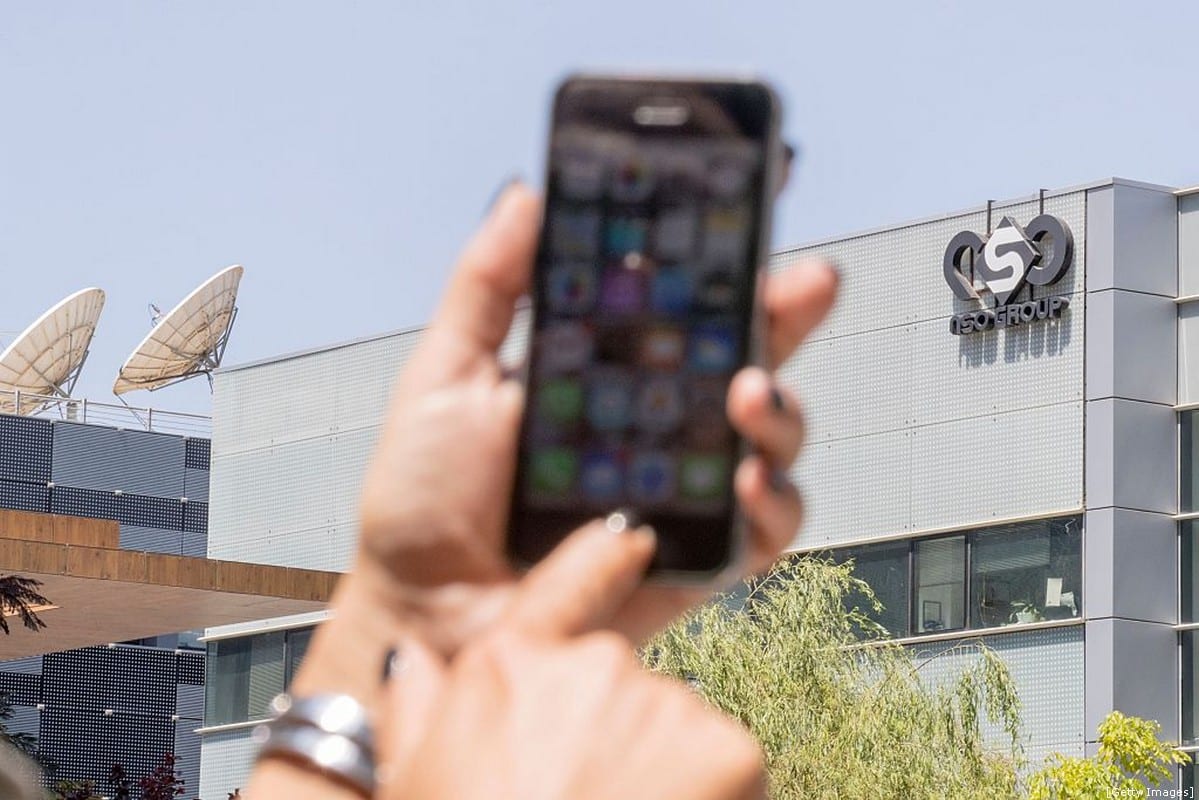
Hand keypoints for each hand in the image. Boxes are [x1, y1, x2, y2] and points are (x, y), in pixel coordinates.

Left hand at [349, 183, 837, 650]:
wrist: (425, 613)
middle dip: (789, 313)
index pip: (682, 303)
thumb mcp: (445, 374)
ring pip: (773, 436)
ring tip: (752, 395)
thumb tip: (526, 191)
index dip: (725, 254)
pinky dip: (773, 501)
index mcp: (606, 372)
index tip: (758, 195)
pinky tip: (746, 482)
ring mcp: (684, 489)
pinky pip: (766, 527)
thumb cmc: (424, 501)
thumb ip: (489, 285)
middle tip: (807, 282)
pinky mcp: (699, 557)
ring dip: (783, 408)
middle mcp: (657, 424)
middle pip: (747, 356)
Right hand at [378, 520, 765, 799]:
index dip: (599, 560)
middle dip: (609, 728)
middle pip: (614, 680)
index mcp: (508, 665)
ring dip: (658, 764)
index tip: (631, 539)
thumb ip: (415, 709)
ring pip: (670, 723)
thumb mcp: (414, 782)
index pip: (561, 588)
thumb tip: (411, 660)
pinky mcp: (727, 747)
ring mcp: (663, 700)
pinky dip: (712, 792)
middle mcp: (591, 664)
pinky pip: (723, 761)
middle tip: (584, 793)